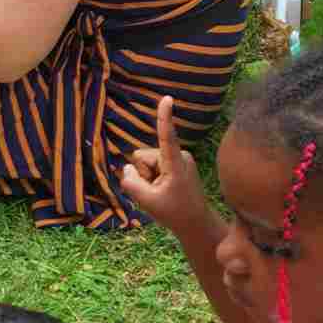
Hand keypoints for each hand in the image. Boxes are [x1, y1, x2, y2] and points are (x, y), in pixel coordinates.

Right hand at [120, 96, 209, 231]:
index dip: (164, 117)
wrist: (195, 223)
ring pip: (147, 162)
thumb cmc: (174, 213)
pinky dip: (153, 179)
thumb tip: (127, 167)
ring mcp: (179, 159)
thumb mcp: (146, 201)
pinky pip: (154, 166)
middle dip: (143, 173)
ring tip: (161, 194)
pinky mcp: (177, 163)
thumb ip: (130, 181)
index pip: (167, 136)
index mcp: (174, 164)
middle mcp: (179, 156)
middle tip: (156, 193)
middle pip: (143, 156)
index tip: (167, 98)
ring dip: (148, 178)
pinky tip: (163, 191)